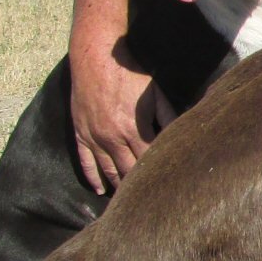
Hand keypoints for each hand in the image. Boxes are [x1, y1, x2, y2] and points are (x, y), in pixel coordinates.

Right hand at [70, 44, 155, 193]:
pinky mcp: (80, 134)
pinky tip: (100, 189)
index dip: (158, 174)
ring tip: (127, 202)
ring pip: (108, 171)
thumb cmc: (129, 74)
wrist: (96, 58)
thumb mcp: (155, 93)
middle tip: (150, 201)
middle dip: (139, 188)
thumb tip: (181, 135)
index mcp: (134, 129)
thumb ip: (168, 116)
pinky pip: (86, 162)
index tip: (166, 187)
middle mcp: (113, 138)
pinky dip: (92, 178)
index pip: (149, 161)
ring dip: (117, 187)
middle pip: (129, 171)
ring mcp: (95, 137)